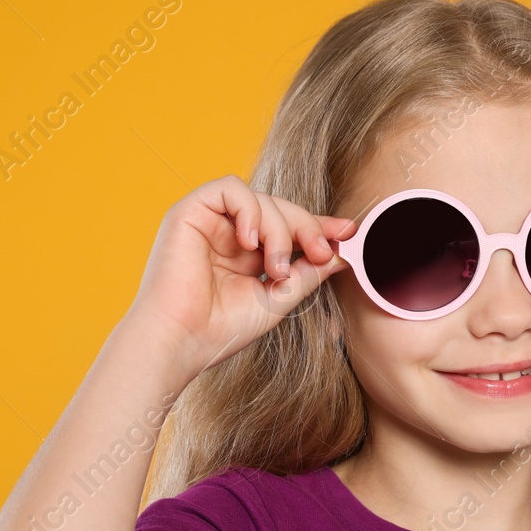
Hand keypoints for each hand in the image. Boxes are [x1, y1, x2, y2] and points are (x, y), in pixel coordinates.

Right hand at [126, 175, 356, 377]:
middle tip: (320, 253)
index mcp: (246, 254)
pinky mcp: (189, 212)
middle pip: (280, 209)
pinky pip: (230, 189)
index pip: (288, 227)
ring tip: (275, 268)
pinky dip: (249, 210)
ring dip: (279, 230)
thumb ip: (307, 273)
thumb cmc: (222, 328)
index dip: (319, 226)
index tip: (348, 233)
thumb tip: (342, 254)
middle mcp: (228, 234)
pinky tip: (249, 242)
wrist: (181, 342)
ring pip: (261, 199)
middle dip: (307, 227)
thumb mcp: (279, 298)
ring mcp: (209, 222)